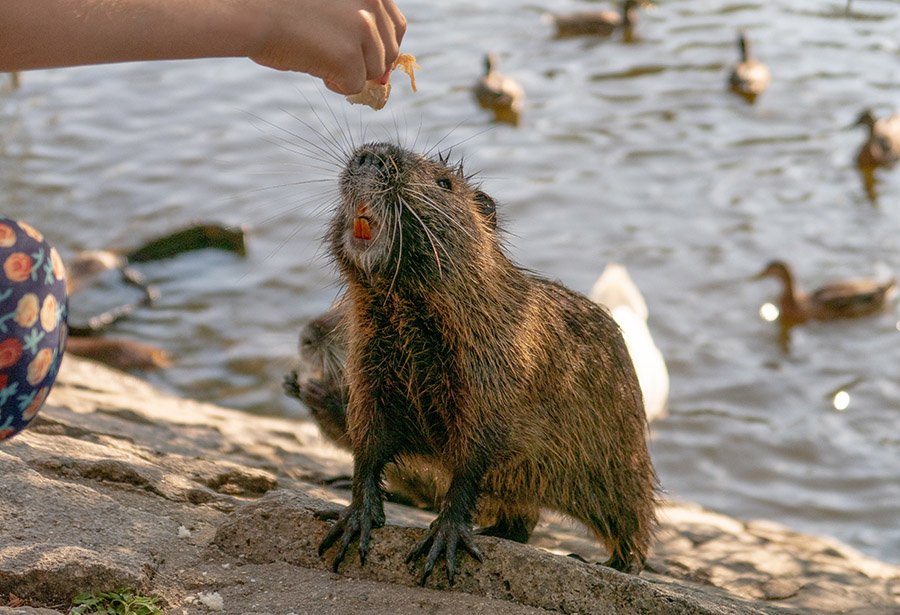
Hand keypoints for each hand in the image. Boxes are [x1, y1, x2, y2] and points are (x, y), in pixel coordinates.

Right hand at [249, 0, 406, 94]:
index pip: (397, 26)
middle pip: (390, 53)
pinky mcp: (349, 56)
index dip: (382, 46)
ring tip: (318, 56)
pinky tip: (313, 66)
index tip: (365, 56)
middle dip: (367, 63)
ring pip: (374, 71)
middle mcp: (372, 3)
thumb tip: (383, 70)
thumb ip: (359, 19)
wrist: (251, 11)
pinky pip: (356, 86)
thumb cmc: (280, 5)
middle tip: (335, 60)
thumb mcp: (332, 3)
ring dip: (350, 73)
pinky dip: (336, 85)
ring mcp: (363, 29)